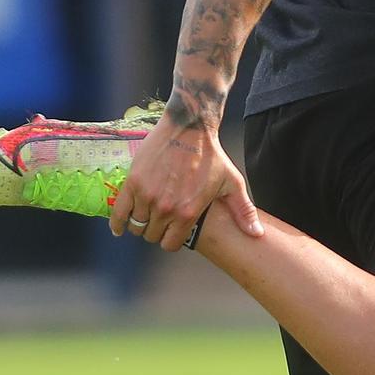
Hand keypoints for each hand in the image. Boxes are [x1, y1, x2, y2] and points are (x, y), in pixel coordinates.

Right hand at [109, 109, 262, 250]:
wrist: (189, 130)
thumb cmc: (212, 157)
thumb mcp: (232, 184)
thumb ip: (243, 211)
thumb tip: (256, 234)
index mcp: (188, 213)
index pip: (170, 244)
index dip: (171, 241)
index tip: (173, 233)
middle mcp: (165, 208)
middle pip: (151, 236)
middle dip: (156, 232)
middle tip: (161, 222)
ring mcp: (147, 196)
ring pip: (136, 225)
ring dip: (140, 224)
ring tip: (147, 216)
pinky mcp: (133, 183)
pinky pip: (118, 212)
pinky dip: (117, 223)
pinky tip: (119, 228)